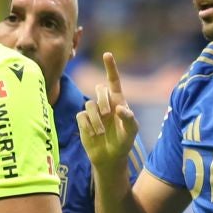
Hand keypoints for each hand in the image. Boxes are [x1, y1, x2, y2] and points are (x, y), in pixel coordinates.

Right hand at [77, 53, 139, 169]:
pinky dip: (88, 126)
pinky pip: (81, 116)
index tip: (107, 54)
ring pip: (90, 104)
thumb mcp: (131, 132)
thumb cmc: (123, 142)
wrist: (110, 157)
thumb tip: (118, 108)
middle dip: (103, 99)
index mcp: (118, 101)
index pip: (114, 81)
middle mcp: (105, 103)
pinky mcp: (82, 121)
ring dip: (96, 119)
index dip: (110, 67)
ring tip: (102, 132)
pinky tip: (94, 135)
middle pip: (100, 89)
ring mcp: (93, 112)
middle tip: (108, 113)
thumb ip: (129, 119)